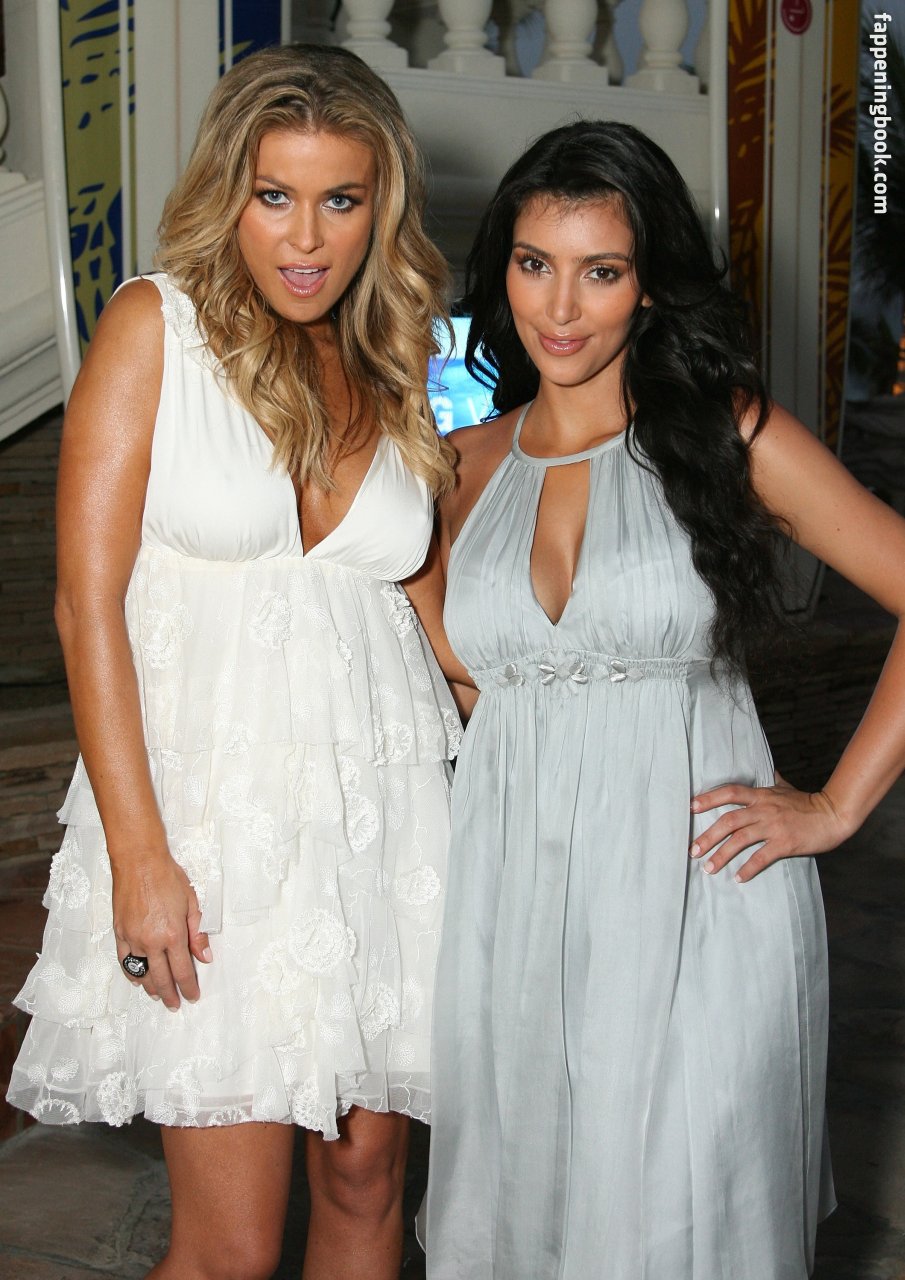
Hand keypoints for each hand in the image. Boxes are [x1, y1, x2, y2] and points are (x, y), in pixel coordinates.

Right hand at [112, 852, 211, 1009]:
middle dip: (170, 994)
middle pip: (161, 978)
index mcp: (173, 934)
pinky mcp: (119, 933)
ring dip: (151, 987)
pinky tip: (138, 979)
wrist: (139, 862)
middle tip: (175, 1004)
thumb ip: (198, 932)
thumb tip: (205, 956)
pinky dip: (132, 973)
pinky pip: (125, 960)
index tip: (192, 996)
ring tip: (158, 995)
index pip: (183, 970)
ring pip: (142, 973)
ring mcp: (133, 938)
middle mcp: (151, 941)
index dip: (188, 986)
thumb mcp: (192, 902)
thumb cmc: (167, 877)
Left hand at [689, 771, 853, 881]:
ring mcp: (774, 826)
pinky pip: (761, 857)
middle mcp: (764, 809)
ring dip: (721, 855)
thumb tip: (766, 770)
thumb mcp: (785, 787)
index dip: (709, 798)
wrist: (833, 814)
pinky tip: (738, 878)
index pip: (730, 792)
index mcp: (761, 795)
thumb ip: (772, 781)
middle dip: (707, 836)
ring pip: (740, 840)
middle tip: (692, 850)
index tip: (690, 807)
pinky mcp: (785, 843)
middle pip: (728, 820)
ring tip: (708, 868)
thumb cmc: (807, 803)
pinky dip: (748, 869)